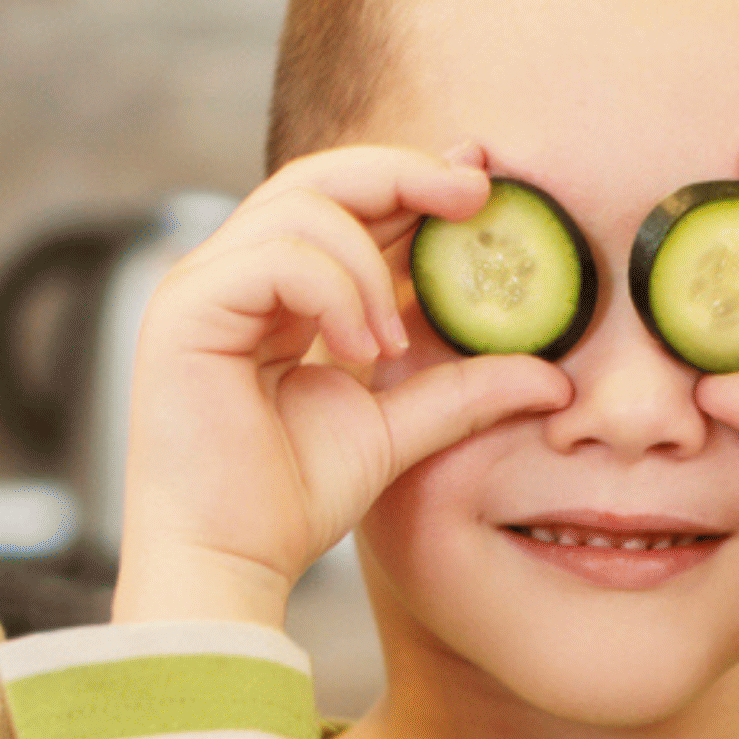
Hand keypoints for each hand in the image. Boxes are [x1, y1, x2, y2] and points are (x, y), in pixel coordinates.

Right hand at [112, 146, 570, 627]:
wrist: (229, 564)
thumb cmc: (288, 503)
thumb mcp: (396, 431)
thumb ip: (462, 392)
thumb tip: (555, 376)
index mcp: (272, 294)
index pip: (343, 205)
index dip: (412, 178)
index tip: (484, 178)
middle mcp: (231, 276)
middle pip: (318, 178)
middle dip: (404, 174)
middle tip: (476, 194)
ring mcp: (202, 287)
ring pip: (301, 206)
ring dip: (369, 261)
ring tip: (390, 340)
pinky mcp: (184, 311)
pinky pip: (277, 258)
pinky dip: (334, 289)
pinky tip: (361, 347)